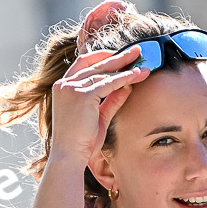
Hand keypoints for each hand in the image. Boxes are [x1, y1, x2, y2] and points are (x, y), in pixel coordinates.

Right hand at [50, 43, 150, 164]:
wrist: (69, 156)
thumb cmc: (81, 142)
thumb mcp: (98, 117)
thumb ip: (110, 101)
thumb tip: (126, 88)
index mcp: (63, 87)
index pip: (84, 63)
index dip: (102, 57)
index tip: (119, 56)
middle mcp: (65, 84)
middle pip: (96, 64)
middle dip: (118, 56)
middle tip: (137, 50)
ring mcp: (72, 88)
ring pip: (104, 72)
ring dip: (125, 67)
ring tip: (143, 63)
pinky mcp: (81, 95)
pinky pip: (108, 83)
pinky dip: (124, 78)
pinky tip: (137, 75)